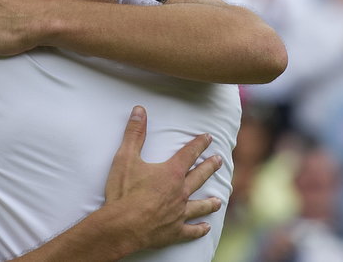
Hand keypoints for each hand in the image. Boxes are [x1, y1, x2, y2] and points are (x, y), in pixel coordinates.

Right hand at [103, 106, 222, 250]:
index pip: (189, 154)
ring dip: (210, 202)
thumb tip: (139, 110)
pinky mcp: (174, 231)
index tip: (208, 138)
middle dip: (210, 167)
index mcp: (171, 173)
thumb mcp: (125, 158)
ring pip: (200, 205)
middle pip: (199, 177)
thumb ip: (134, 133)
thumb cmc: (123, 191)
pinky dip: (199, 229)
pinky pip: (191, 231)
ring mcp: (179, 213)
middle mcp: (180, 192)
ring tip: (219, 200)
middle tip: (219, 161)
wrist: (122, 225)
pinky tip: (206, 228)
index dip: (199, 144)